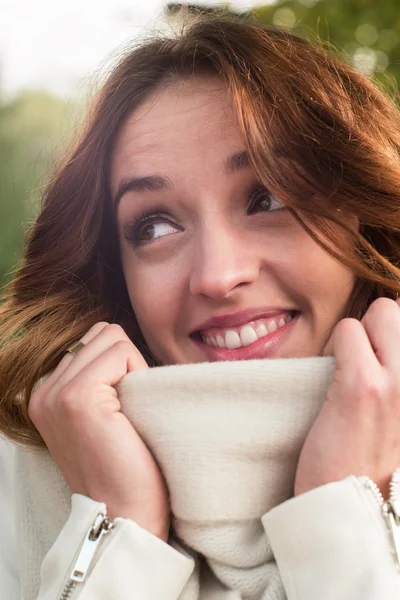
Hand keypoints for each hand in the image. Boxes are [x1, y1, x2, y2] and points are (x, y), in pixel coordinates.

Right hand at [29, 322, 169, 541]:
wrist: (124, 512)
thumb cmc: (124, 467)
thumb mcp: (100, 416)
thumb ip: (98, 379)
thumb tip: (120, 341)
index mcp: (46, 395)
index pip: (89, 342)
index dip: (120, 364)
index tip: (124, 403)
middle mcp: (44, 391)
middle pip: (100, 333)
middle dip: (126, 359)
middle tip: (131, 402)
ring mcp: (57, 393)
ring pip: (111, 336)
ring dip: (132, 364)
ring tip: (131, 405)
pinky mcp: (79, 396)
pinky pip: (121, 350)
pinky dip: (138, 370)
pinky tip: (134, 408)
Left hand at [295, 297, 399, 498]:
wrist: (353, 510)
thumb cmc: (374, 463)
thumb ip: (397, 376)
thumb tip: (384, 327)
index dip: (389, 336)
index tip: (377, 360)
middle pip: (399, 309)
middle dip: (375, 326)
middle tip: (361, 358)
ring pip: (380, 310)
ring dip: (355, 335)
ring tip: (348, 368)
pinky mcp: (364, 386)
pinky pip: (347, 331)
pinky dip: (333, 347)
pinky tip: (331, 378)